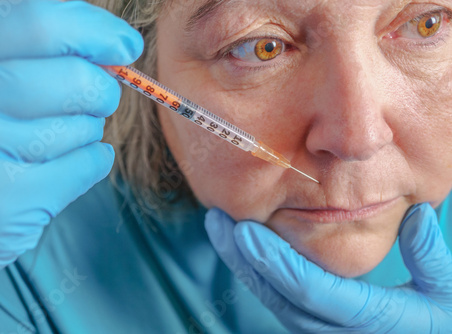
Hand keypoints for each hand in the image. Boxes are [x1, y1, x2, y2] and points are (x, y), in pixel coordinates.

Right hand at [0, 0, 142, 293]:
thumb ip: (33, 50)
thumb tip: (115, 44)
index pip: (36, 17)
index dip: (93, 30)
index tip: (124, 45)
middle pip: (75, 77)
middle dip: (102, 91)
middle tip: (99, 100)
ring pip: (82, 126)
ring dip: (87, 132)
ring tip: (60, 140)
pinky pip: (84, 166)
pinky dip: (92, 164)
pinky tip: (75, 166)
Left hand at [205, 203, 451, 332]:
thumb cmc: (438, 321)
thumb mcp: (446, 293)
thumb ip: (431, 258)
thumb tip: (415, 215)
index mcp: (371, 321)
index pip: (311, 291)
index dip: (275, 262)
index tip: (245, 232)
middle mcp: (339, 331)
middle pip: (280, 297)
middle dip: (244, 260)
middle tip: (216, 222)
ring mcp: (324, 330)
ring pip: (274, 301)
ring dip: (244, 266)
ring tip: (220, 230)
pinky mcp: (317, 324)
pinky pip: (281, 302)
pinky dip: (259, 275)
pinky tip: (244, 249)